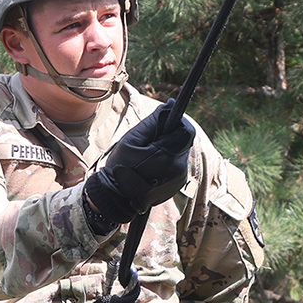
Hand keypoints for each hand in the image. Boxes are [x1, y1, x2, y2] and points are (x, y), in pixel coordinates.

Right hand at [83, 102, 195, 232]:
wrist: (116, 197)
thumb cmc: (121, 166)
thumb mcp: (131, 140)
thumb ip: (152, 122)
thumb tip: (169, 106)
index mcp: (167, 155)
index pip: (186, 130)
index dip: (178, 120)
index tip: (168, 116)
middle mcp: (178, 168)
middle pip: (184, 141)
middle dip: (172, 134)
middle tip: (154, 136)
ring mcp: (179, 179)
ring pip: (181, 153)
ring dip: (170, 147)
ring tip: (151, 151)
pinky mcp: (177, 185)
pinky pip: (178, 165)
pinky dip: (169, 160)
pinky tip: (154, 164)